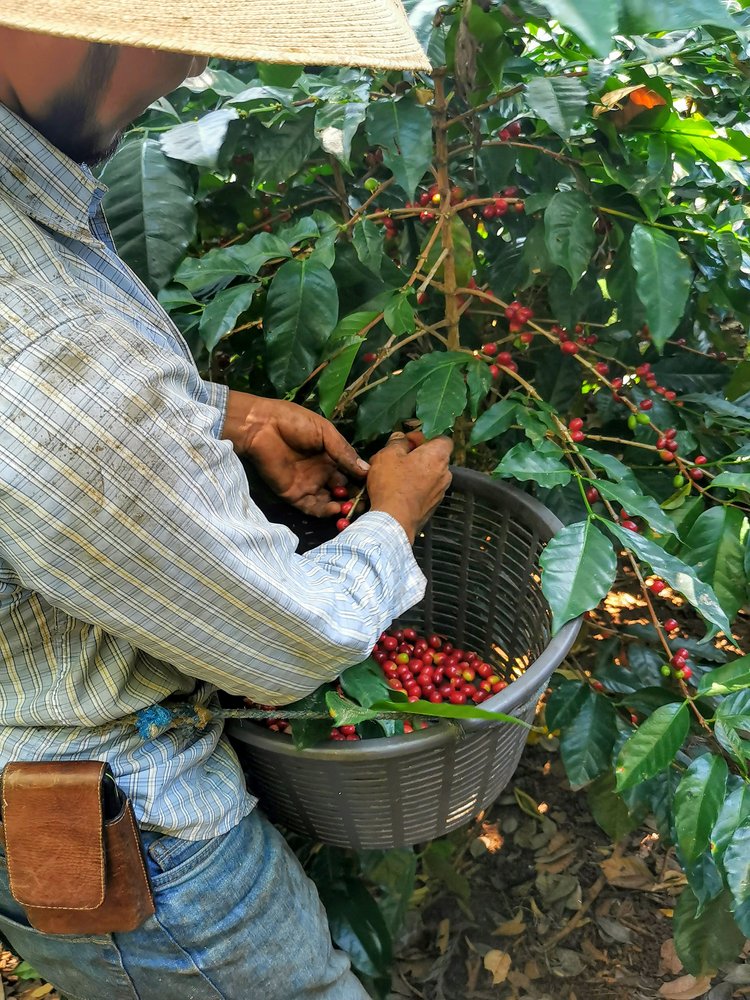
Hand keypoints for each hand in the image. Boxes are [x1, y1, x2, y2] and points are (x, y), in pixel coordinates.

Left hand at [223, 391, 367, 515]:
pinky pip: (311, 507)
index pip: (351, 473)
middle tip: (365, 503)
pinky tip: (335, 509)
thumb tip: (366, 471)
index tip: (375, 487)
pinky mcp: (293, 494)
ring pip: (329, 501)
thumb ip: (343, 452)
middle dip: (353, 497)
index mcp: (331, 456)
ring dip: (340, 507)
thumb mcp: (325, 433)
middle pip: (342, 490)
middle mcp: (322, 472)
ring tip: (351, 508)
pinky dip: (324, 511)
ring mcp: (308, 484)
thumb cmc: (294, 422)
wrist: (261, 426)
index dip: (362, 481)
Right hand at [366, 432, 452, 542]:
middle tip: (398, 456)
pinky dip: (416, 487)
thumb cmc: (392, 485)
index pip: (443, 438)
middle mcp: (445, 473)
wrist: (393, 521)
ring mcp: (440, 491)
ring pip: (430, 474)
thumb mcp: (387, 455)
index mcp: (438, 456)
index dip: (426, 436)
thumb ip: (397, 442)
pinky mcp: (433, 506)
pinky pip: (426, 489)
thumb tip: (401, 438)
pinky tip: (398, 490)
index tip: (409, 440)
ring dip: (416, 471)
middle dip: (418, 454)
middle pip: (435, 456)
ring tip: (395, 474)